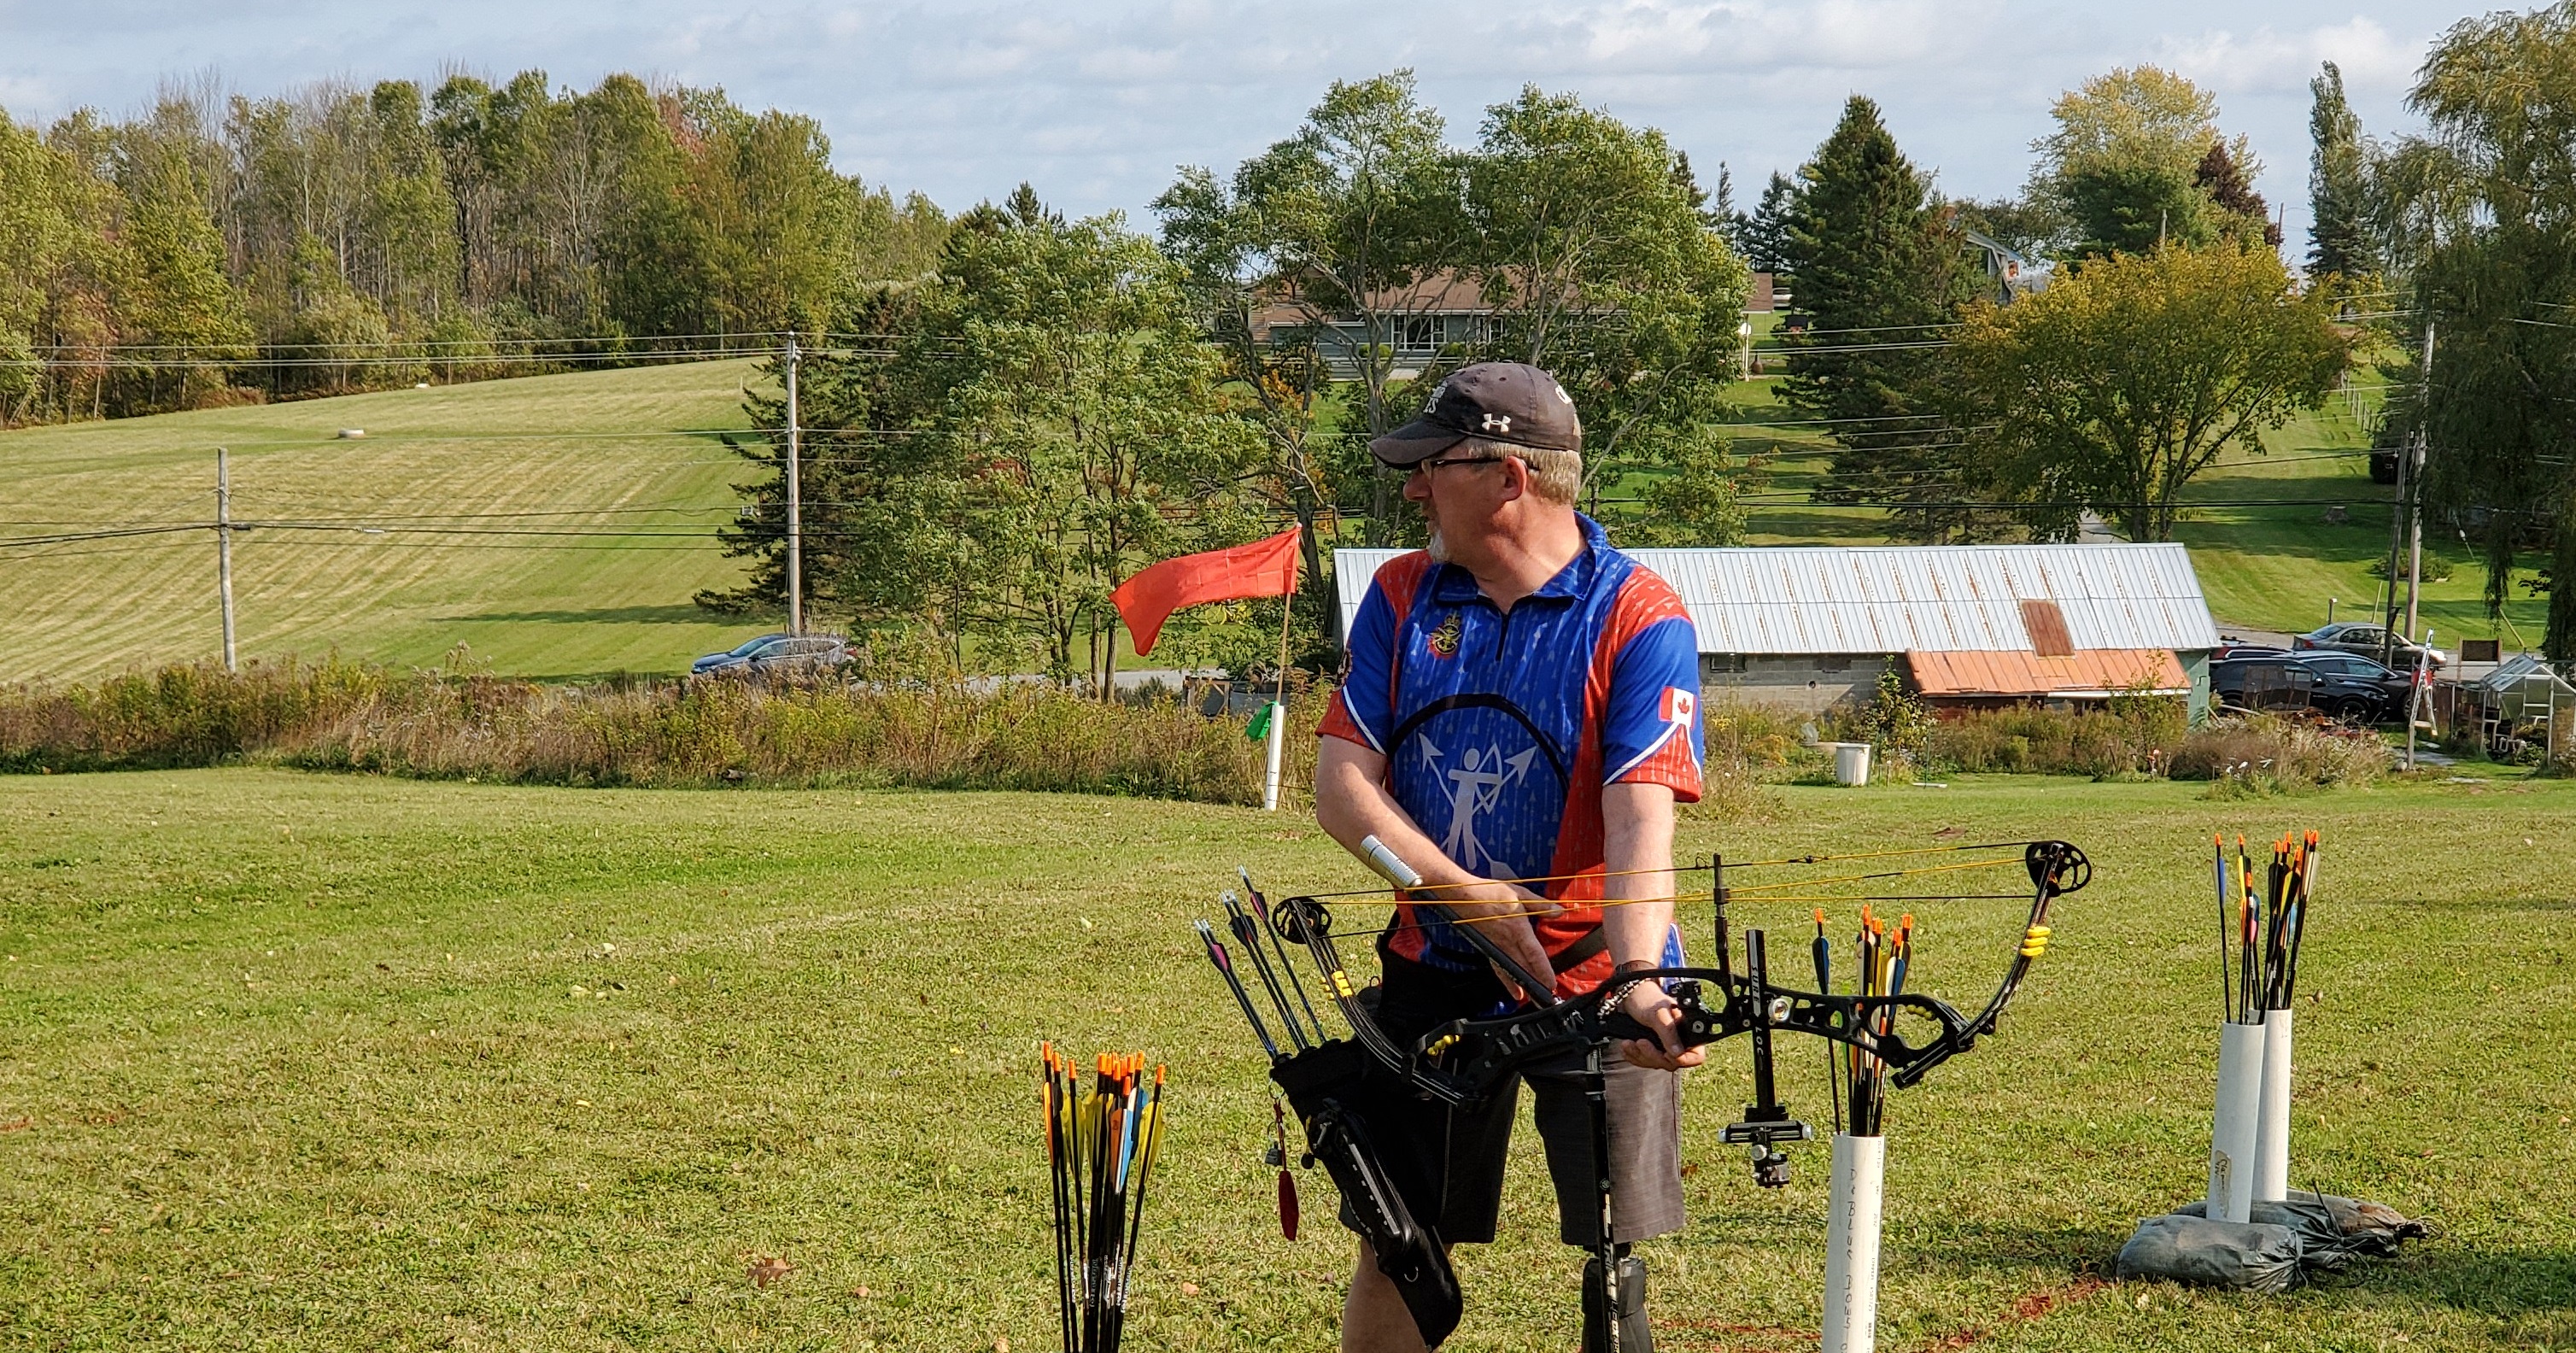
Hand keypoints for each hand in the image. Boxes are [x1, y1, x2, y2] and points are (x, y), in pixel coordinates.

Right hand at [1434, 881, 1559, 1002]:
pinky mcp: (1488, 948)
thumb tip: (1558, 911)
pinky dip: (1507, 982)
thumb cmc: (1488, 893)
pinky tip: (1513, 989)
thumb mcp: (1519, 894)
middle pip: (1524, 969)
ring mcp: (1496, 947)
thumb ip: (1540, 905)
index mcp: (1518, 929)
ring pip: (1511, 972)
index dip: (1543, 971)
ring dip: (1522, 987)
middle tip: (1546, 998)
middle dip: (1536, 985)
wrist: (1462, 896)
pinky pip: (1499, 969)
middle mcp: (1507, 942)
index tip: (1551, 984)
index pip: (1534, 955)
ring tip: (1530, 999)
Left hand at [1615, 979, 1706, 1071]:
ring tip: (1629, 1042)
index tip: (1666, 1053)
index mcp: (1688, 1032)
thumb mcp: (1659, 1014)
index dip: (1683, 1059)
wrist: (1631, 996)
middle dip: (1653, 1055)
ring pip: (1657, 1063)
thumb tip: (1677, 1053)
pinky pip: (1644, 1062)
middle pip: (1672, 1063)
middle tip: (1641, 1042)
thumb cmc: (1648, 999)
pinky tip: (1627, 1046)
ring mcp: (1665, 1047)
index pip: (1696, 1056)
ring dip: (1640, 1056)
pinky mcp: (1651, 1049)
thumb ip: (1669, 1033)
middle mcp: (1679, 1042)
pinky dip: (1634, 1056)